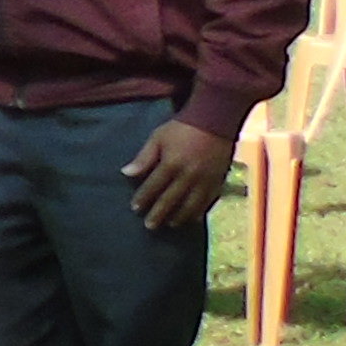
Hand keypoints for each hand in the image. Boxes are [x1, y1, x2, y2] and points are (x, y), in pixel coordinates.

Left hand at [129, 116, 237, 233]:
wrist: (215, 120)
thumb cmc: (182, 128)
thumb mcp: (158, 138)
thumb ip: (144, 158)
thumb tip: (126, 173)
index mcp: (172, 164)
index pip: (154, 186)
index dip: (143, 198)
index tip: (135, 209)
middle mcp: (189, 175)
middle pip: (171, 199)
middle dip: (159, 213)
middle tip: (150, 225)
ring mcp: (206, 180)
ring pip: (192, 204)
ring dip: (180, 216)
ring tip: (171, 224)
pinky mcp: (219, 180)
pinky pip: (210, 201)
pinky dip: (201, 211)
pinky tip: (194, 218)